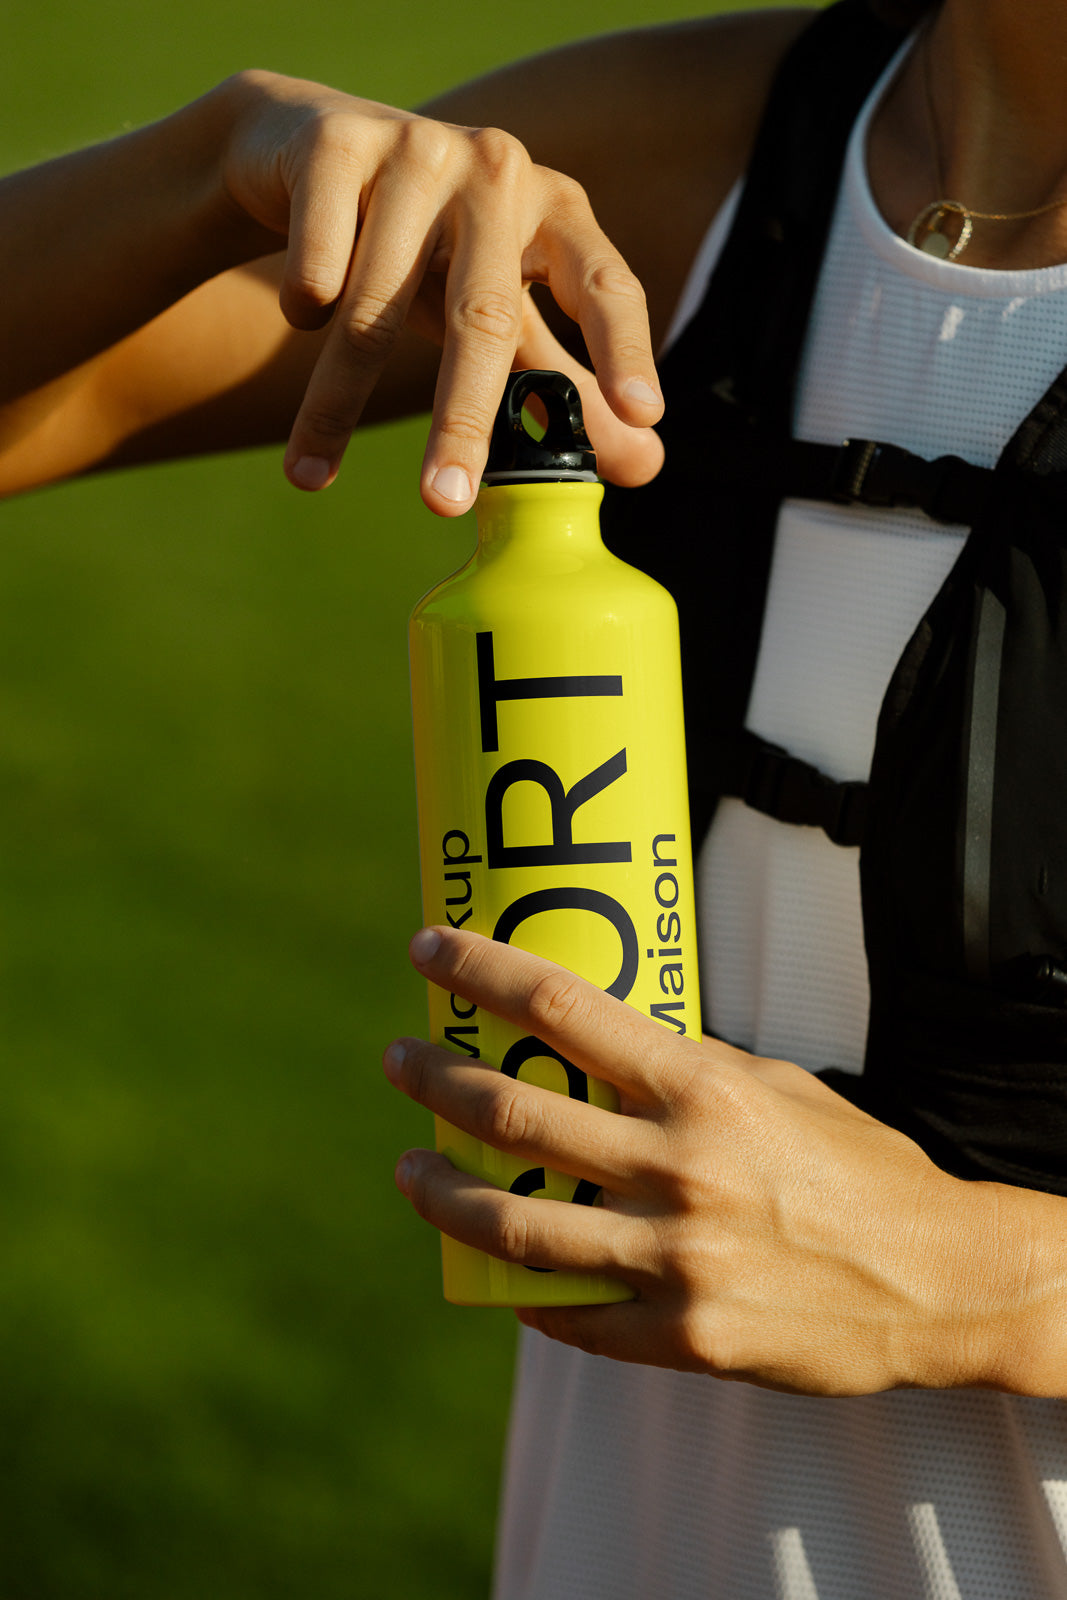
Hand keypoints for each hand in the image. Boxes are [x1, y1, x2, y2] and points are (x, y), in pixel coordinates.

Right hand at [219, 71, 664, 508]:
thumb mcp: (499, 310)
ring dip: (336, 401)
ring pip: (375, 305)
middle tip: (442, 505)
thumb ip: (560, 385)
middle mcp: (497, 171)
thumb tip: (646, 470)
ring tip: (309, 475)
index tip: (642, 414)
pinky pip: (317, 267)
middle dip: (460, 421)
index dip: (624, 349)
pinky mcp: (336, 145)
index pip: (604, 284)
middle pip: (482, 316)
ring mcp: (417, 148)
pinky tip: (302, 311)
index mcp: (555, 211)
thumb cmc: (427, 249)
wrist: (308, 151)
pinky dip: (303, 311)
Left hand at [384, 926, 1024, 1395]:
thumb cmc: (859, 1168)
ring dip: (442, 1192)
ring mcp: (672, 1260)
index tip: (427, 950)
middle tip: (401, 1063)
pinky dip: (523, 1289)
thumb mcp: (779, 1087)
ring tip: (410, 1169)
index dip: (480, 971)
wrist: (940, 1282)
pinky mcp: (679, 1338)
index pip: (561, 1007)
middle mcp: (676, 1168)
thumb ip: (690, 1070)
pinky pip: (570, 1314)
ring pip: (514, 1222)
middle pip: (514, 1110)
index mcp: (702, 1089)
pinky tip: (494, 1271)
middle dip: (436, 1081)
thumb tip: (606, 1050)